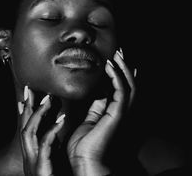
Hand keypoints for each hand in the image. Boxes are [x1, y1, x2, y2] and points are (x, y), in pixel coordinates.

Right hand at [19, 88, 64, 175]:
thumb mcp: (52, 159)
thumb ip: (53, 143)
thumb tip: (57, 125)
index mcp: (32, 152)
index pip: (26, 126)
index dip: (26, 109)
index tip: (27, 94)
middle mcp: (29, 155)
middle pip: (24, 125)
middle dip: (26, 107)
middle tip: (30, 89)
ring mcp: (32, 162)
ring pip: (28, 132)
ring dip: (38, 114)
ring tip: (48, 99)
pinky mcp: (40, 169)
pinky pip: (44, 146)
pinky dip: (52, 131)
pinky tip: (62, 120)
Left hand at [67, 50, 135, 175]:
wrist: (84, 163)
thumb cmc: (85, 145)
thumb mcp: (91, 119)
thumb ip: (96, 106)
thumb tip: (97, 92)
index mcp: (115, 112)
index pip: (121, 88)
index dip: (120, 73)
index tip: (114, 60)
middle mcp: (122, 111)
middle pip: (129, 84)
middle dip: (125, 67)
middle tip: (119, 52)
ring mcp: (122, 112)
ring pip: (129, 85)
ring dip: (123, 68)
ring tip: (116, 54)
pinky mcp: (118, 114)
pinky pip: (120, 90)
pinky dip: (116, 76)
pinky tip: (109, 66)